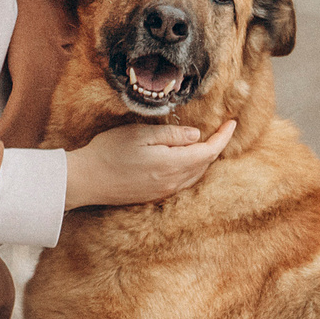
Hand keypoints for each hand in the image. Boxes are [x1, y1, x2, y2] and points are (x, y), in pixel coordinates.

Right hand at [64, 120, 236, 207]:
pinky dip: (193, 169)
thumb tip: (196, 135)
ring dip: (205, 159)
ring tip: (209, 142)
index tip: (232, 123)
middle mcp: (172, 182)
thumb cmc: (109, 151)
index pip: (209, 151)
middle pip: (205, 164)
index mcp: (172, 164)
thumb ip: (172, 135)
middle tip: (222, 129)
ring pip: (196, 175)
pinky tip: (188, 160)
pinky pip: (183, 182)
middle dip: (217, 146)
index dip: (224, 137)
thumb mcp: (141, 134)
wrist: (87, 180)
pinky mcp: (154, 195)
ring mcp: (164, 191)